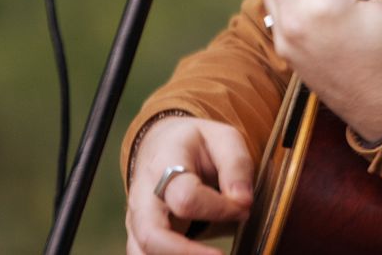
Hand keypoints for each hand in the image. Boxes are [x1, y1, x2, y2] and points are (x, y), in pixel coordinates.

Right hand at [125, 114, 253, 254]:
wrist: (162, 145)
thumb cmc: (196, 144)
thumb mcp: (222, 139)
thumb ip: (236, 166)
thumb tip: (244, 202)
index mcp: (164, 164)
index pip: (186, 197)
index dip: (219, 208)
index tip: (244, 208)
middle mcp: (143, 196)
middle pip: (151, 235)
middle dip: (186, 253)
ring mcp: (137, 219)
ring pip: (141, 253)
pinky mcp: (139, 236)